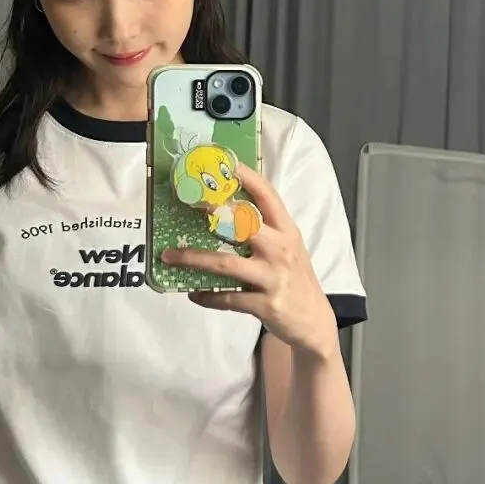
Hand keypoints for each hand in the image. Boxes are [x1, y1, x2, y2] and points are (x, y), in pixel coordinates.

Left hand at [162, 163, 337, 357]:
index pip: (268, 196)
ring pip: (226, 264)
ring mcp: (273, 278)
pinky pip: (228, 299)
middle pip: (243, 224)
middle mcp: (281, 250)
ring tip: (169, 256)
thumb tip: (225, 210)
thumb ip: (265, 230)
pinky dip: (207, 296)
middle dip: (213, 210)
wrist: (314, 321)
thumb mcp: (288, 248)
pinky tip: (193, 293)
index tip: (225, 162)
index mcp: (287, 231)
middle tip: (187, 200)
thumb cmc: (295, 279)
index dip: (247, 177)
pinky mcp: (266, 304)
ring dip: (194, 259)